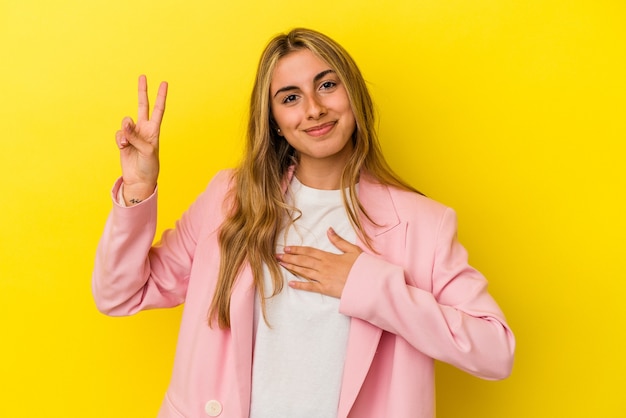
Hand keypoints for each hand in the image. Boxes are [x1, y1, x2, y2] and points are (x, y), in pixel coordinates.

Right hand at [115, 75, 167, 203]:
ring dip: (126, 131)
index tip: (164, 83)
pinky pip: (118, 134)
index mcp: (154, 130)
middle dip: (142, 92)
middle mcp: (144, 129)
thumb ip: (136, 136)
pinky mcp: (123, 141)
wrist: (139, 180)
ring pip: (125, 123)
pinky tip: (123, 147)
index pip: (158, 110)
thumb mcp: (147, 151)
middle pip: (142, 106)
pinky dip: (120, 140)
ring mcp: (133, 135)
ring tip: (128, 143)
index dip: (161, 97)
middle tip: (143, 76)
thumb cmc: (149, 166)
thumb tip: (125, 123)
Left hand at [277, 228, 362, 297]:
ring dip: (291, 268)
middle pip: (303, 260)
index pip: (309, 251)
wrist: (368, 282)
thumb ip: (339, 241)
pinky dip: (300, 285)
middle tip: (276, 256)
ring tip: (281, 265)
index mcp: (329, 256)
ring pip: (304, 272)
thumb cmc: (361, 266)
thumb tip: (329, 230)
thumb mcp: (352, 250)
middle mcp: (323, 266)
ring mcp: (323, 278)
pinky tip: (291, 283)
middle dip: (289, 258)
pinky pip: (310, 286)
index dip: (297, 249)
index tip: (287, 248)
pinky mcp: (326, 289)